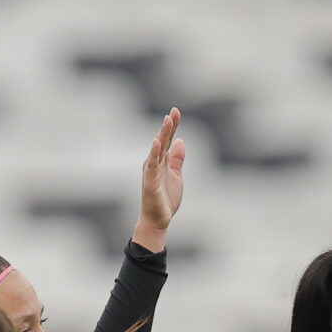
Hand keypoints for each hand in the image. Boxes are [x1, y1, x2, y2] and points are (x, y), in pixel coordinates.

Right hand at [133, 110, 184, 251]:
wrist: (158, 220)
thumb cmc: (165, 198)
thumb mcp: (176, 175)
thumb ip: (177, 159)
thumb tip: (180, 141)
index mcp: (162, 161)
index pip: (168, 140)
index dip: (172, 126)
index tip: (176, 111)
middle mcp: (155, 163)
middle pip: (163, 141)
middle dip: (168, 126)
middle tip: (173, 111)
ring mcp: (151, 172)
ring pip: (158, 149)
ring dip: (162, 135)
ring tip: (167, 121)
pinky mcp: (150, 182)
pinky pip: (152, 165)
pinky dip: (154, 153)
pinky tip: (156, 142)